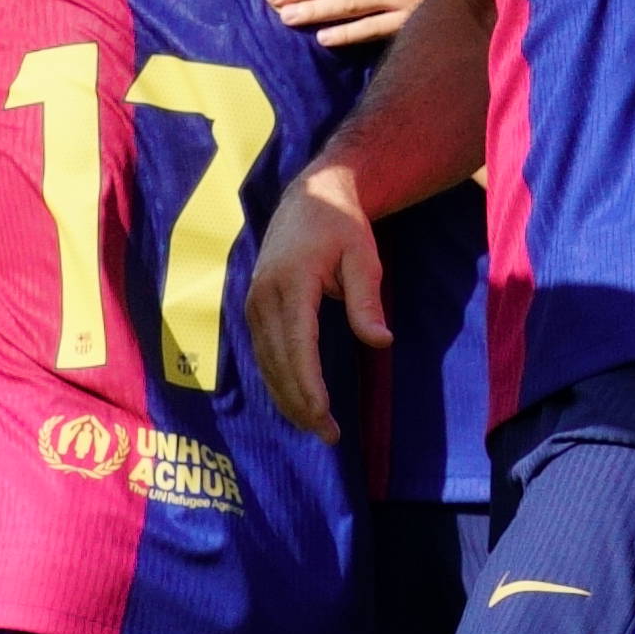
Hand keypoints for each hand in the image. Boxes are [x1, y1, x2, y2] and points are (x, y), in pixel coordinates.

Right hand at [240, 170, 389, 439]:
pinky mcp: (253, 309)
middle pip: (279, 362)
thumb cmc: (341, 227)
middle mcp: (264, 296)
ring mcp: (253, 303)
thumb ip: (366, 300)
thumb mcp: (363, 257)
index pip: (297, 345)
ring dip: (288, 399)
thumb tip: (380, 342)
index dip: (308, 384)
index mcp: (291, 282)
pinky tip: (296, 404)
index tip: (324, 414)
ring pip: (267, 364)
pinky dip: (278, 382)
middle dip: (301, 403)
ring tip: (316, 428)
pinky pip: (263, 355)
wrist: (308, 198)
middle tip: (329, 435)